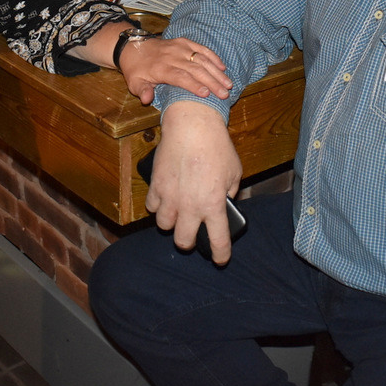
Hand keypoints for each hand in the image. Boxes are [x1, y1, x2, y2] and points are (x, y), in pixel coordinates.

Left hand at [120, 35, 231, 104]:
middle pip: (195, 69)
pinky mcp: (184, 42)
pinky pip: (201, 48)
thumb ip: (142, 91)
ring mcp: (180, 47)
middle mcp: (172, 56)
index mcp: (161, 68)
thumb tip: (147, 99)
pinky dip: (213, 57)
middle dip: (212, 81)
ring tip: (228, 83)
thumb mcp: (134, 83)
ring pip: (202, 59)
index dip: (193, 85)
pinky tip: (222, 68)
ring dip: (216, 71)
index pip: (180, 76)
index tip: (206, 94)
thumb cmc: (137, 70)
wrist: (133, 47)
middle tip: (225, 93)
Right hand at [146, 101, 241, 263]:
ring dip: (171, 223)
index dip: (220, 255)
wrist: (193, 126)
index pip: (218, 242)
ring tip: (177, 213)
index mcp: (213, 205)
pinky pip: (151, 206)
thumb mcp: (235, 171)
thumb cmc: (217, 147)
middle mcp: (190, 206)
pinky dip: (157, 205)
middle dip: (188, 242)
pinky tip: (164, 198)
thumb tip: (225, 201)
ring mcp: (170, 197)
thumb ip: (230, 191)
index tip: (220, 259)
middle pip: (183, 241)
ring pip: (163, 226)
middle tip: (192, 233)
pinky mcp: (156, 185)